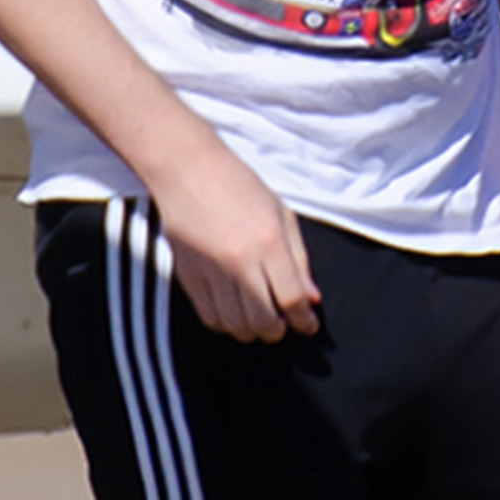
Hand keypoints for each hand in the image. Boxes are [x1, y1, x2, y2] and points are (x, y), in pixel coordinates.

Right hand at [150, 142, 321, 343]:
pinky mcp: (189, 276)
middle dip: (278, 330)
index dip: (304, 320)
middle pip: (264, 321)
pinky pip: (210, 317)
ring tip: (258, 319)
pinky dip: (226, 324)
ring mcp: (212, 270)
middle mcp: (240, 260)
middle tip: (282, 323)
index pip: (292, 299)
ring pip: (236, 325)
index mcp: (269, 242)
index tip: (307, 324)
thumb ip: (299, 260)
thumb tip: (311, 297)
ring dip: (252, 330)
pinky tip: (233, 313)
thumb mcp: (281, 215)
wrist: (187, 169)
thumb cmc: (235, 185)